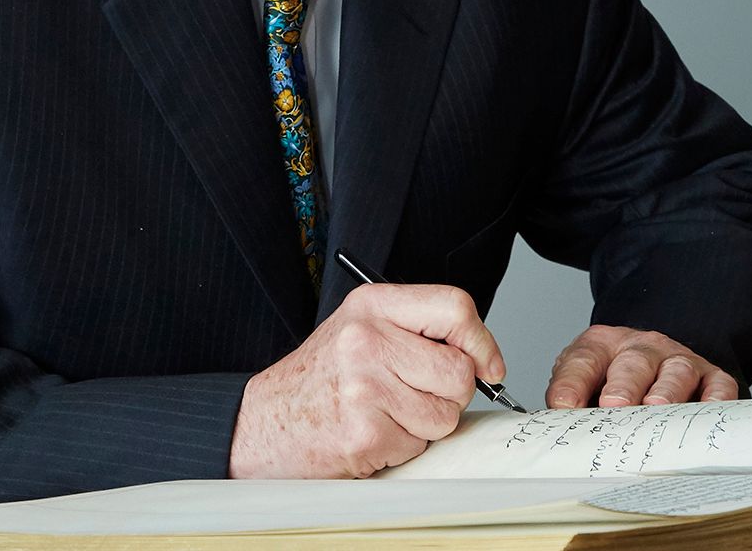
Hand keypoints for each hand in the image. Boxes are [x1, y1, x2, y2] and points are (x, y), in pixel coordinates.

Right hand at [229, 283, 504, 478]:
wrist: (263, 424)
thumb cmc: (320, 378)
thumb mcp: (361, 329)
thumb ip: (417, 330)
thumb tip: (483, 356)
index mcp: (371, 305)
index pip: (455, 307)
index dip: (482, 340)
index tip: (488, 365)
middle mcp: (366, 339)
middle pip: (459, 370)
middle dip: (450, 393)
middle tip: (415, 394)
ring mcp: (364, 387)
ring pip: (446, 413)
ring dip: (426, 424)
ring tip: (387, 413)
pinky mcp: (364, 432)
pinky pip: (420, 444)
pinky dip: (404, 446)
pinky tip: (373, 432)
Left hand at [546, 325, 737, 407]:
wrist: (656, 356)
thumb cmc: (614, 379)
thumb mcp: (586, 381)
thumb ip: (573, 402)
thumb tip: (559, 431)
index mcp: (602, 346)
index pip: (583, 359)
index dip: (572, 382)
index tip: (563, 405)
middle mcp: (642, 348)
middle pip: (633, 362)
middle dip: (623, 386)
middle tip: (613, 407)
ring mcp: (678, 359)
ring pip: (676, 370)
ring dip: (666, 391)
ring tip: (655, 410)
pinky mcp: (711, 376)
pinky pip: (718, 385)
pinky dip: (715, 400)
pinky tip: (706, 414)